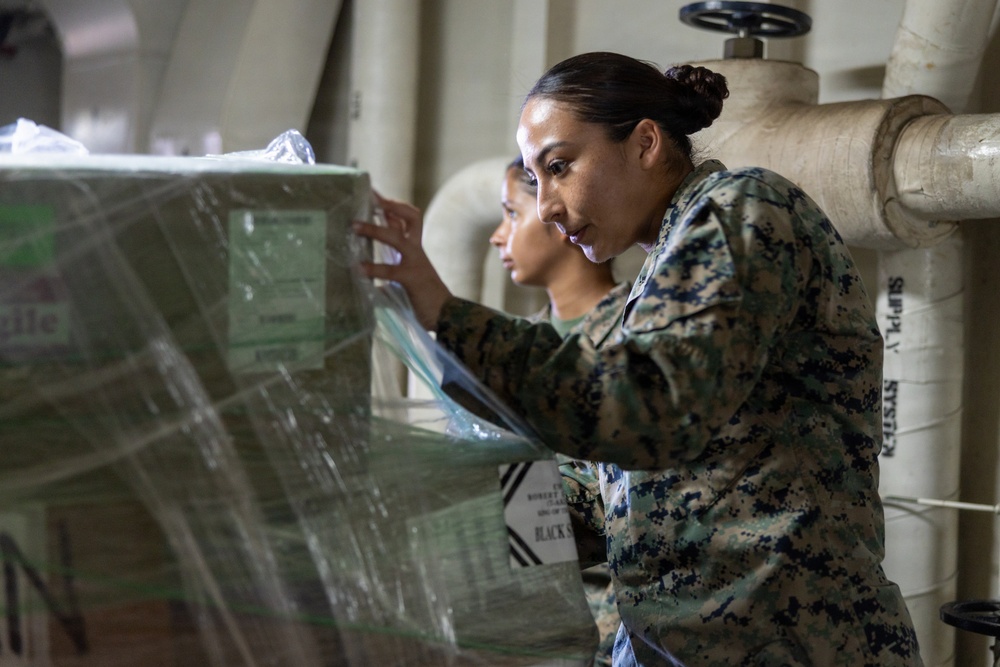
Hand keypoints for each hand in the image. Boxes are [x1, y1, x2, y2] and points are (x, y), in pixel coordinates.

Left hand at [354, 192, 452, 330]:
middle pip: (410, 217)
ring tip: (354, 226)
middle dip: (390, 206)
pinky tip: (359, 269)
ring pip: (396, 237)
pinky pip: (390, 270)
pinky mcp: (412, 278)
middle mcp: (417, 250)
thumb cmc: (425, 298)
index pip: (406, 220)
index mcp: (415, 249)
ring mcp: (416, 262)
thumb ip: (389, 271)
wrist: (447, 315)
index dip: (391, 205)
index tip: (373, 193)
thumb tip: (362, 271)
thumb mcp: (406, 278)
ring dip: (374, 230)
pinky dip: (373, 268)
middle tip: (371, 198)